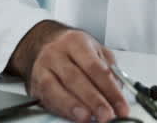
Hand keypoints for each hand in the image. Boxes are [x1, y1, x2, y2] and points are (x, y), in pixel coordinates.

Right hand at [7, 21, 128, 122]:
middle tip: (107, 115)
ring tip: (89, 118)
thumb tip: (118, 91)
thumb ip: (109, 68)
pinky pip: (48, 98)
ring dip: (75, 107)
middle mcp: (58, 53)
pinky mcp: (36, 84)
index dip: (110, 89)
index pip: (96, 68)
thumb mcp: (95, 50)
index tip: (121, 106)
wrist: (43, 44)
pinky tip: (74, 116)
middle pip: (77, 79)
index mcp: (77, 42)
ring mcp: (44, 68)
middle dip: (94, 101)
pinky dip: (62, 110)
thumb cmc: (73, 49)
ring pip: (58, 89)